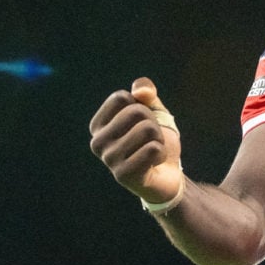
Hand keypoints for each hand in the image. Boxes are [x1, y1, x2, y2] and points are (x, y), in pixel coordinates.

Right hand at [89, 77, 182, 203]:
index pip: (121, 97)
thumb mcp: (154, 111)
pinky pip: (152, 149)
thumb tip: (141, 90)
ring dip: (159, 139)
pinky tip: (154, 163)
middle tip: (152, 139)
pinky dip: (161, 153)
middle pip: (136, 111)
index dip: (142, 106)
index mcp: (98, 125)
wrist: (168, 175)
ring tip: (152, 151)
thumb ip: (146, 93)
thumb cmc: (155, 141)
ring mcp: (108, 159)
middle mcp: (96, 142)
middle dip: (153, 123)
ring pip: (147, 129)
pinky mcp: (122, 174)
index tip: (142, 123)